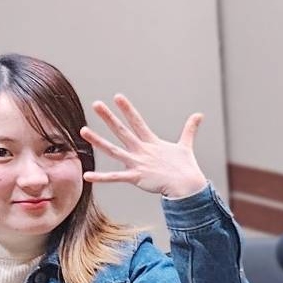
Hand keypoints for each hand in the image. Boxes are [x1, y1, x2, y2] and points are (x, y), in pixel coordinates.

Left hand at [81, 95, 207, 198]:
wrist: (188, 186)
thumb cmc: (186, 167)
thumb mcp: (186, 145)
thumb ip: (189, 129)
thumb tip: (199, 115)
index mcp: (152, 142)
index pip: (137, 121)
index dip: (127, 109)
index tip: (117, 97)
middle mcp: (142, 150)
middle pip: (122, 130)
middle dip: (108, 117)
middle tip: (96, 104)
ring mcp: (138, 163)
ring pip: (113, 150)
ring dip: (97, 141)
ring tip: (83, 130)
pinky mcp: (136, 177)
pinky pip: (115, 177)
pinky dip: (101, 177)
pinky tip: (87, 175)